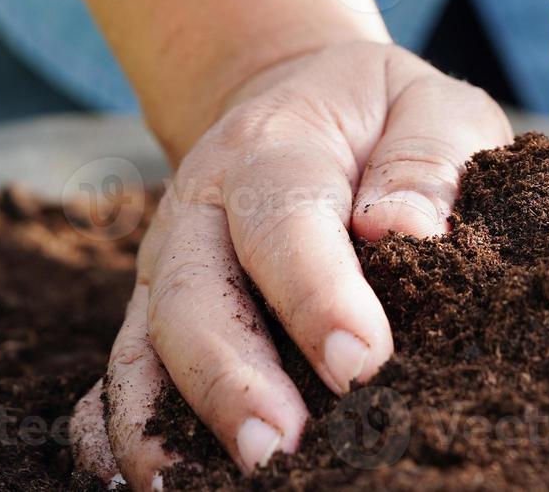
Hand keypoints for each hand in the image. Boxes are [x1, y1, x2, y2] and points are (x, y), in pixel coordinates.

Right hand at [70, 42, 511, 489]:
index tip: (364, 359)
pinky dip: (118, 422)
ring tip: (185, 488)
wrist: (301, 96)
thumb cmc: (385, 116)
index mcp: (276, 147)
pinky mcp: (159, 308)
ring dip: (163, 418)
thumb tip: (409, 229)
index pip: (286, 218)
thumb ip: (429, 159)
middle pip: (194, 293)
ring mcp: (171, 262)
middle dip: (229, 378)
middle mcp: (202, 207)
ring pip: (146, 341)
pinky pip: (122, 367)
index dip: (318, 292)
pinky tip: (141, 475)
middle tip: (280, 448)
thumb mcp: (430, 107)